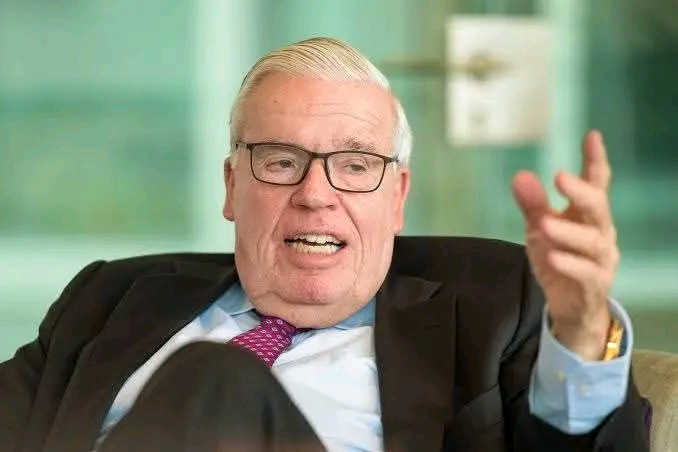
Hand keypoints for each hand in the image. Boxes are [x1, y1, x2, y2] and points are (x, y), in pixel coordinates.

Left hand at [511, 130, 619, 360]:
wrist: (570, 306)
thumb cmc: (559, 259)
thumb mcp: (540, 230)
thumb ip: (532, 205)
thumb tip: (520, 176)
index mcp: (588, 215)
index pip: (597, 183)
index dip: (595, 160)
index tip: (592, 136)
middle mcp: (600, 233)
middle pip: (598, 208)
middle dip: (581, 191)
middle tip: (559, 176)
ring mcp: (601, 260)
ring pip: (593, 243)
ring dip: (569, 232)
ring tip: (544, 223)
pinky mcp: (595, 285)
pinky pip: (586, 273)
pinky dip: (570, 264)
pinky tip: (552, 255)